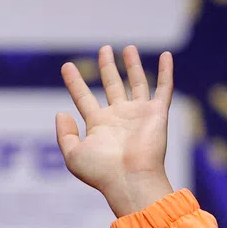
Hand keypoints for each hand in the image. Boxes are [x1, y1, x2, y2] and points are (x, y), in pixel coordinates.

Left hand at [56, 45, 174, 216]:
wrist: (130, 179)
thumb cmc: (101, 172)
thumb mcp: (73, 155)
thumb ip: (64, 134)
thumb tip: (61, 113)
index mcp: (98, 125)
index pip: (83, 97)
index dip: (74, 81)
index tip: (66, 65)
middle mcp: (119, 117)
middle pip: (111, 85)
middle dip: (107, 67)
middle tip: (104, 49)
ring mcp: (139, 114)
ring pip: (136, 83)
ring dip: (132, 65)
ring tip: (127, 48)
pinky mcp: (157, 113)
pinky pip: (164, 88)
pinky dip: (165, 71)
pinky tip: (165, 55)